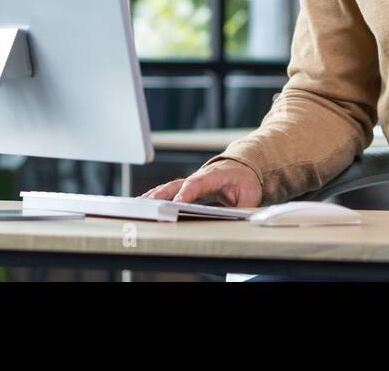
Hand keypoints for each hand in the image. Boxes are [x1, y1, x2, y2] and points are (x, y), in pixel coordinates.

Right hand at [140, 159, 262, 207]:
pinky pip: (168, 192)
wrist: (242, 167)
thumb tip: (234, 221)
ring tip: (138, 207)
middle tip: (147, 206)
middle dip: (161, 195)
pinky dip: (155, 197)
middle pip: (176, 185)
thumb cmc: (244, 180)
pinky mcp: (185, 188)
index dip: (186, 193)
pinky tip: (143, 205)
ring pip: (168, 188)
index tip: (177, 204)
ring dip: (153, 196)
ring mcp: (190, 182)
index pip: (197, 184)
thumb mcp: (250, 196)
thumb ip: (241, 209)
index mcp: (215, 176)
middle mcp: (198, 177)